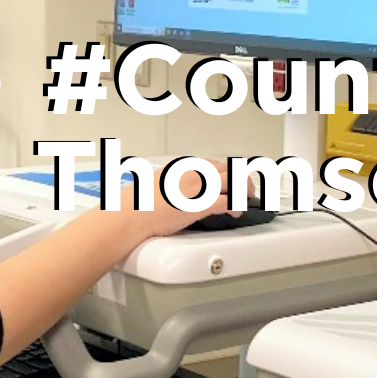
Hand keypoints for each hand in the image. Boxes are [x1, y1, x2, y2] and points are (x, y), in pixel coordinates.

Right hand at [113, 159, 252, 239]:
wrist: (131, 213)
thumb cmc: (138, 202)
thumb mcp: (158, 183)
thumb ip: (174, 183)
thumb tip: (181, 191)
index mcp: (183, 166)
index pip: (214, 164)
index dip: (227, 174)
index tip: (230, 181)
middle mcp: (194, 172)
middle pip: (229, 170)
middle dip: (240, 180)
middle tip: (244, 191)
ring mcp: (199, 186)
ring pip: (235, 182)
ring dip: (244, 192)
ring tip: (245, 201)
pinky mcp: (202, 204)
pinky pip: (230, 202)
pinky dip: (237, 206)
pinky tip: (236, 212)